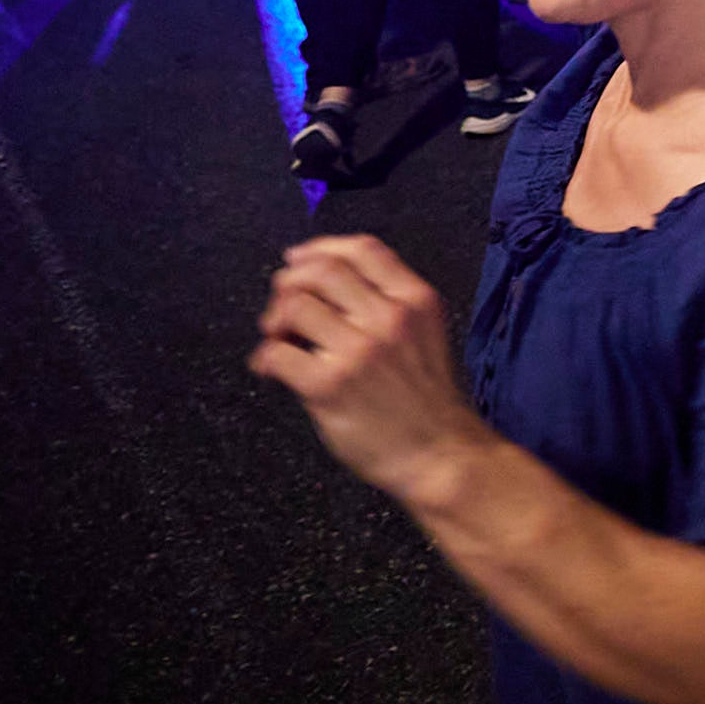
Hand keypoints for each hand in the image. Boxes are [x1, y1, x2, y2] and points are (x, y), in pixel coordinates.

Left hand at [248, 233, 495, 501]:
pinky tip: (271, 371)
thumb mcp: (424, 333)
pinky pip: (276, 353)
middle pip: (321, 270)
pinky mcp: (329, 386)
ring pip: (295, 305)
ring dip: (274, 319)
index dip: (321, 248)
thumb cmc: (427, 399)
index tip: (298, 261)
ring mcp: (359, 351)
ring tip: (277, 340)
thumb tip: (320, 278)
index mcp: (416, 300)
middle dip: (289, 282)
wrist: (440, 455)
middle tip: (281, 309)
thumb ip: (387, 303)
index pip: (363, 249)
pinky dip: (264, 358)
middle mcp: (389, 318)